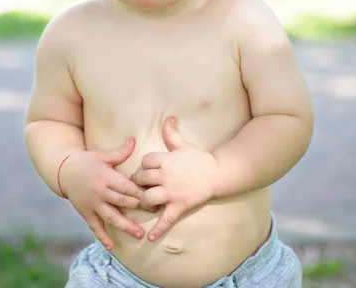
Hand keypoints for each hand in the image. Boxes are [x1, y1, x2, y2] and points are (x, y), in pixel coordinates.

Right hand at [59, 137, 145, 249]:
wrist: (65, 172)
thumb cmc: (87, 161)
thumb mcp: (103, 155)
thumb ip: (119, 152)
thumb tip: (134, 140)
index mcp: (106, 176)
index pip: (126, 186)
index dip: (140, 192)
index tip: (154, 195)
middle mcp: (100, 192)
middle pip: (122, 201)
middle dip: (139, 207)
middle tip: (155, 212)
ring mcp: (92, 204)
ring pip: (111, 217)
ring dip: (125, 226)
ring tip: (139, 234)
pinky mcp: (86, 213)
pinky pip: (95, 227)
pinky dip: (102, 237)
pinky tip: (112, 247)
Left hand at [133, 117, 219, 241]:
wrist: (217, 174)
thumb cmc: (198, 159)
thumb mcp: (183, 145)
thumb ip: (171, 133)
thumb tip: (168, 118)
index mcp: (166, 160)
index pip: (144, 162)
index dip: (143, 166)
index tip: (146, 169)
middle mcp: (166, 176)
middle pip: (141, 179)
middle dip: (138, 183)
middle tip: (141, 186)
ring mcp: (172, 192)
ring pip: (147, 198)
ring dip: (143, 201)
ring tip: (145, 202)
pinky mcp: (179, 206)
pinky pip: (166, 220)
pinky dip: (157, 230)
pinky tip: (150, 237)